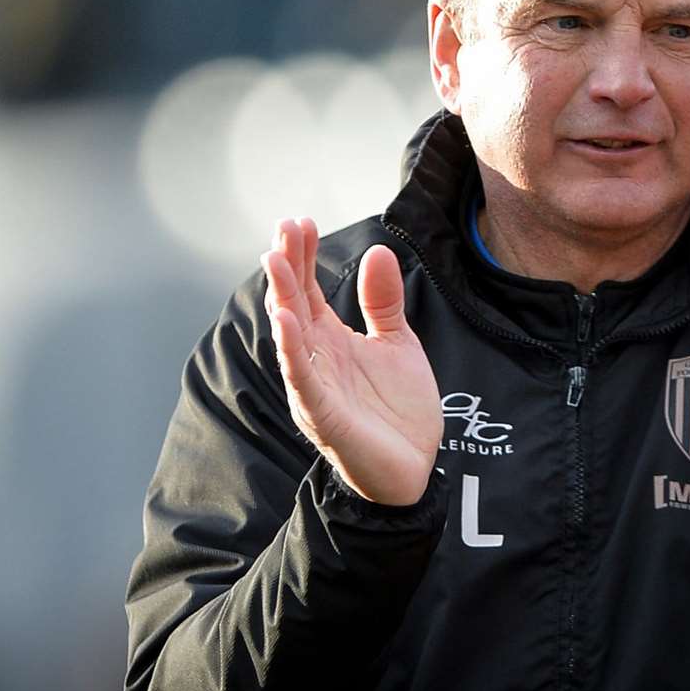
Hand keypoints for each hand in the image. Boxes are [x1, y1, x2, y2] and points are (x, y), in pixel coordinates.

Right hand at [261, 218, 442, 505]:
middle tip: (284, 227)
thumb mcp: (398, 343)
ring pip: (290, 335)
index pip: (308, 289)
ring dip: (281, 297)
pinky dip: (292, 348)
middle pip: (293, 303)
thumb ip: (384, 302)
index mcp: (331, 339)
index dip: (303, 256)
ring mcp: (315, 385)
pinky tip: (286, 319)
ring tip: (274, 259)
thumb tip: (378, 250)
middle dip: (287, 265)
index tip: (301, 221)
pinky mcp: (322, 413)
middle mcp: (316, 358)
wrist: (414, 469)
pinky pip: (301, 377)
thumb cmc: (399, 411)